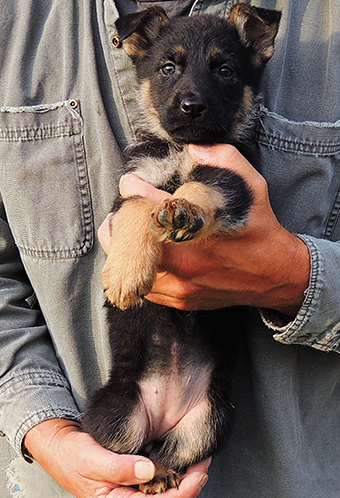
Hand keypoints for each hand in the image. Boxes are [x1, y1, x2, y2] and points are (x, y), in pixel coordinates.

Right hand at [24, 419, 209, 497]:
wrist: (63, 446)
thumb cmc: (73, 456)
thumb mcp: (92, 459)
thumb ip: (118, 467)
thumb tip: (146, 469)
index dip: (181, 494)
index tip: (196, 479)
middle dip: (188, 487)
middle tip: (204, 469)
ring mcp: (131, 491)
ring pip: (164, 492)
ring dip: (184, 481)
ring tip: (200, 465)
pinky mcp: (134, 479)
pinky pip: (158, 481)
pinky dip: (172, 473)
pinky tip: (183, 463)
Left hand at [99, 144, 309, 316]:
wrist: (276, 275)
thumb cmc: (261, 230)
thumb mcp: (253, 188)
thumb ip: (226, 160)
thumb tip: (194, 148)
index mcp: (197, 230)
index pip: (150, 207)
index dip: (134, 190)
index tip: (130, 183)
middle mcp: (185, 261)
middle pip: (130, 242)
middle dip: (120, 222)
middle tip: (123, 209)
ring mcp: (181, 285)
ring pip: (131, 269)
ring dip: (123, 248)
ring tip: (124, 231)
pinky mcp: (182, 300)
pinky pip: (145, 287)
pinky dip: (138, 270)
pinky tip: (143, 256)